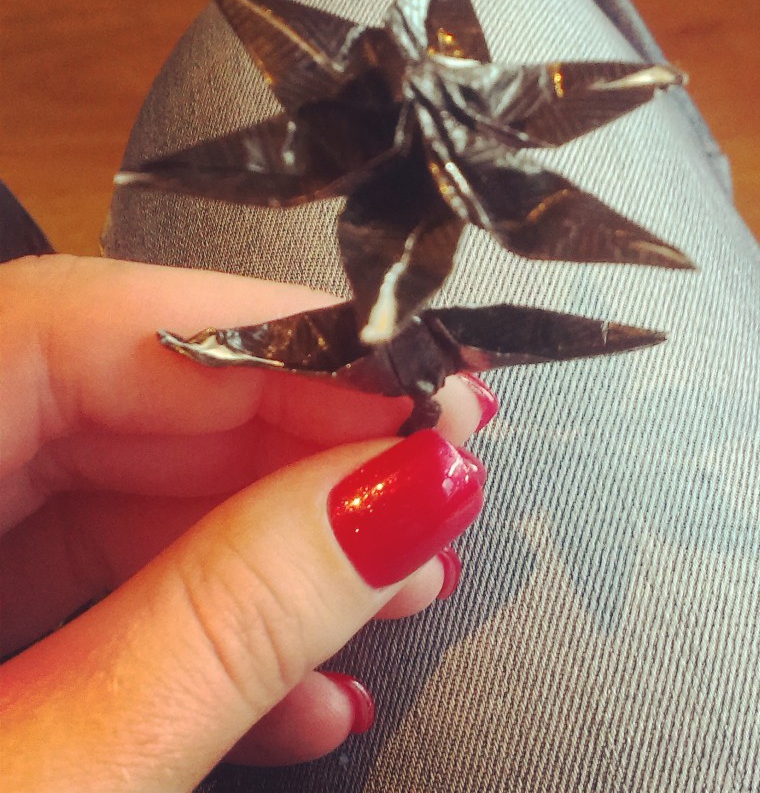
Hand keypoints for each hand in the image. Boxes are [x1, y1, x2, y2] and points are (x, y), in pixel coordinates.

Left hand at [0, 255, 485, 790]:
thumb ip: (226, 628)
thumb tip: (402, 495)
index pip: (76, 328)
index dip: (266, 347)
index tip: (405, 389)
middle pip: (118, 399)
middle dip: (293, 446)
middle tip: (425, 478)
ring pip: (120, 491)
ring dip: (268, 545)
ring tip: (390, 587)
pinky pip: (94, 581)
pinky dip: (203, 625)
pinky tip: (300, 688)